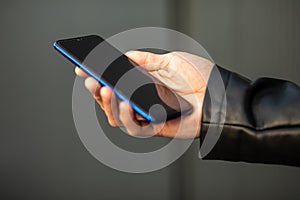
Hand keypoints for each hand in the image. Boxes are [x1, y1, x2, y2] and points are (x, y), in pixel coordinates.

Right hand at [75, 51, 213, 137]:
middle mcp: (142, 102)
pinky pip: (135, 128)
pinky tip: (124, 103)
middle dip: (98, 91)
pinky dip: (126, 116)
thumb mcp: (170, 62)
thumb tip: (126, 55)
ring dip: (107, 104)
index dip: (98, 77)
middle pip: (111, 103)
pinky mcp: (156, 129)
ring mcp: (148, 117)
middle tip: (90, 78)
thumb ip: (147, 60)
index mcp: (143, 86)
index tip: (83, 67)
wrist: (220, 94)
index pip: (115, 83)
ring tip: (104, 89)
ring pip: (117, 118)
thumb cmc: (200, 78)